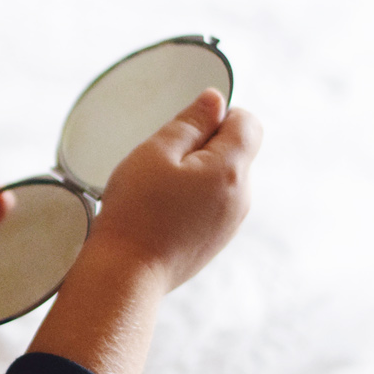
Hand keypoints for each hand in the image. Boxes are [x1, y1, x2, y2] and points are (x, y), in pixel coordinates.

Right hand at [90, 88, 262, 293]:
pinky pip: (213, 204)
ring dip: (195, 175)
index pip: (247, 122)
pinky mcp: (217, 240)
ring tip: (159, 194)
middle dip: (202, 148)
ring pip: (222, 179)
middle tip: (161, 166)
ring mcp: (231, 222)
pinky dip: (192, 200)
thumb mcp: (156, 152)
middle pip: (234, 151)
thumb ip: (191, 122)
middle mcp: (241, 197)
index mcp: (231, 170)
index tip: (182, 134)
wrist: (127, 274)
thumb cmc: (136, 211)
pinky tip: (163, 214)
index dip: (216, 117)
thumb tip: (216, 100)